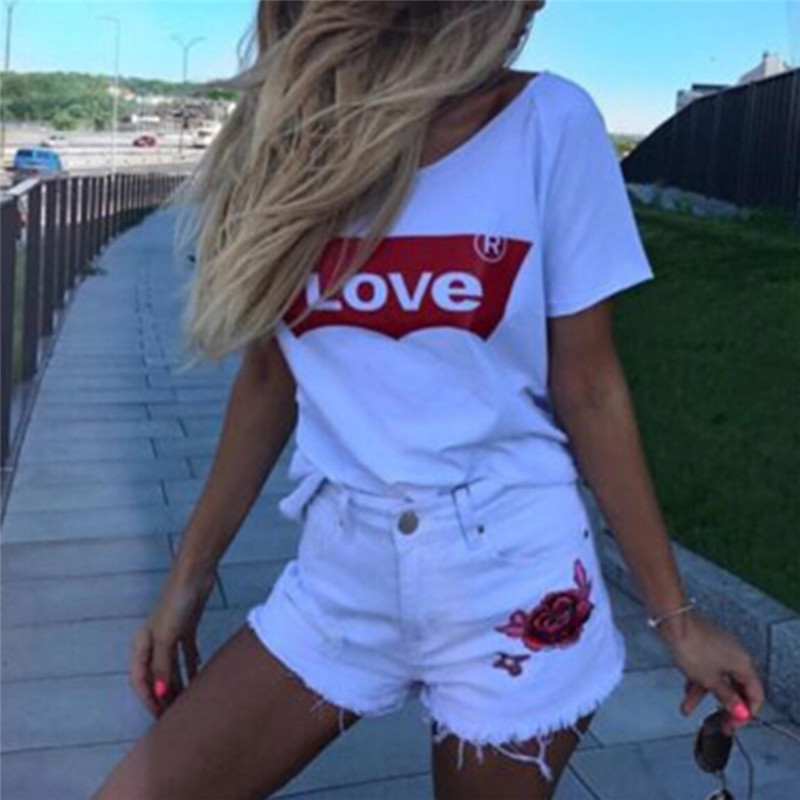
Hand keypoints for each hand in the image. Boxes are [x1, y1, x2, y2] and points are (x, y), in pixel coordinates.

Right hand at [128, 566, 215, 718]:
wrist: (194, 575)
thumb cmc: (175, 603)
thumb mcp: (167, 638)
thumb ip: (163, 666)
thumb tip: (161, 694)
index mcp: (141, 644)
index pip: (140, 679)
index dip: (148, 698)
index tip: (160, 715)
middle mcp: (153, 642)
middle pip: (156, 675)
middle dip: (163, 695)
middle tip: (174, 715)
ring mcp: (171, 635)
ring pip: (172, 667)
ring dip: (177, 684)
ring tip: (187, 702)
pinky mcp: (186, 629)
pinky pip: (186, 654)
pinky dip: (190, 667)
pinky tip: (197, 678)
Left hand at [656, 610, 765, 735]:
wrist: (673, 622)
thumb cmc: (692, 646)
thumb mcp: (709, 680)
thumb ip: (726, 697)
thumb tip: (739, 712)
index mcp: (744, 664)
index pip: (755, 695)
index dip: (745, 713)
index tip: (733, 725)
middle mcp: (735, 655)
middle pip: (736, 688)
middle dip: (725, 707)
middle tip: (717, 723)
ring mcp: (719, 649)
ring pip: (717, 679)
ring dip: (704, 695)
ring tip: (688, 709)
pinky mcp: (705, 646)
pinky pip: (706, 669)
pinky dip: (697, 681)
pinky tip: (685, 693)